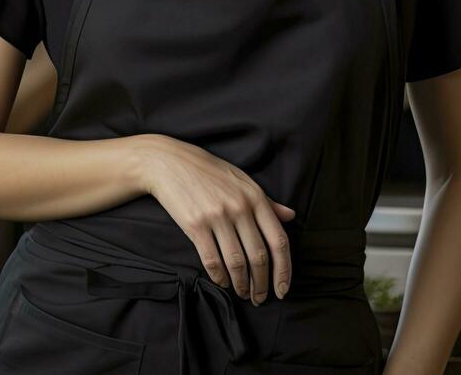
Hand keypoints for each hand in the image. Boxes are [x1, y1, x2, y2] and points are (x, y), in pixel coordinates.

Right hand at [136, 135, 294, 303]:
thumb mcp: (242, 181)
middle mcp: (240, 208)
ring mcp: (217, 216)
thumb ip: (267, 202)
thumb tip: (291, 216)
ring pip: (237, 262)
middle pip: (258, 257)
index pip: (278, 241)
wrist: (170, 163)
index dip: (284, 270)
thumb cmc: (209, 172)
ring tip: (243, 293)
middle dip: (262, 284)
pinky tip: (222, 282)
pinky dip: (219, 276)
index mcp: (256, 198)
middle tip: (260, 298)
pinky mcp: (195, 225)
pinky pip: (212, 259)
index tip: (282, 290)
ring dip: (242, 284)